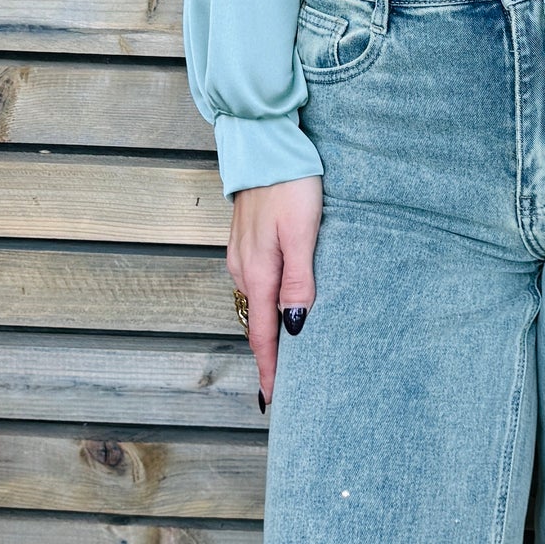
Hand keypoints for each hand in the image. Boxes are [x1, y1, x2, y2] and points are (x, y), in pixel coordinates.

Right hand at [227, 174, 322, 411]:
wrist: (264, 143)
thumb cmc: (290, 184)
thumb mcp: (303, 233)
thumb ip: (299, 280)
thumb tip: (294, 326)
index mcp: (258, 272)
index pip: (264, 334)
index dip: (270, 369)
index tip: (273, 401)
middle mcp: (243, 269)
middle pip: (256, 324)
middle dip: (269, 356)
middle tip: (282, 387)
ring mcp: (241, 254)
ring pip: (255, 304)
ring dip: (268, 329)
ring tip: (286, 354)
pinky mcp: (245, 241)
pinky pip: (254, 284)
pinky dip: (265, 304)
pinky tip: (278, 306)